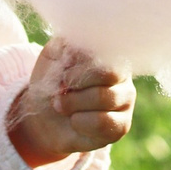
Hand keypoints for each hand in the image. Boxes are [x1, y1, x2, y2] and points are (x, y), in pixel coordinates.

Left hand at [6, 39, 134, 168]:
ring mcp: (126, 101)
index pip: (104, 51)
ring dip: (74, 104)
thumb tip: (78, 46)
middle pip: (108, 73)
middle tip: (59, 93)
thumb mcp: (52, 57)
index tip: (63, 75)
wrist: (44, 117)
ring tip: (62, 107)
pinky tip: (75, 121)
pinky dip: (80, 122)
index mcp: (108, 54)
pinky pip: (103, 122)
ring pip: (105, 98)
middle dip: (76, 86)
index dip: (79, 66)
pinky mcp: (122, 125)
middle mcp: (123, 76)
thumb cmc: (52, 83)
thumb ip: (65, 44)